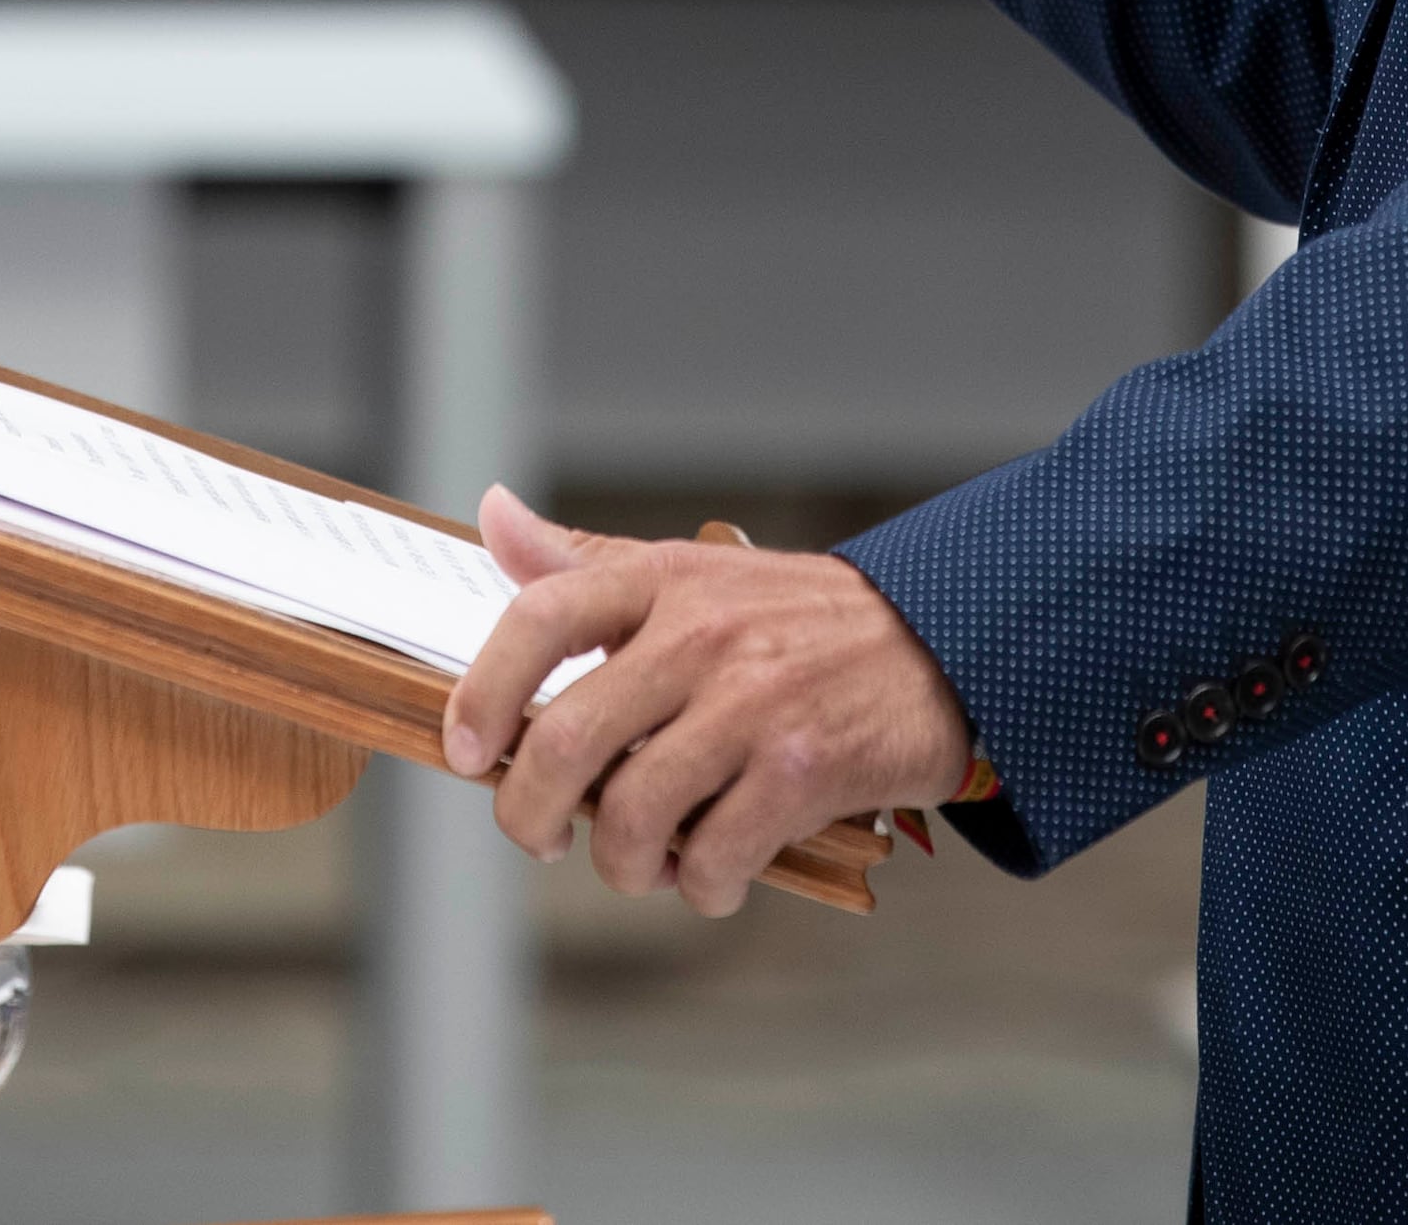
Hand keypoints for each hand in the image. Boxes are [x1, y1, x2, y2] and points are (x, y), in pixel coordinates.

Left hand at [441, 487, 977, 917]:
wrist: (941, 645)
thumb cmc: (800, 621)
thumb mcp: (694, 573)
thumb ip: (589, 561)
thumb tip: (494, 519)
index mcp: (665, 580)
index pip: (542, 617)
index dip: (484, 690)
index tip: (466, 750)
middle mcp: (704, 634)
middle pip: (569, 738)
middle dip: (529, 812)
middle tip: (538, 838)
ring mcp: (755, 704)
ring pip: (634, 815)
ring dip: (621, 864)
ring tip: (642, 862)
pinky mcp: (804, 770)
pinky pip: (713, 858)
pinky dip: (699, 888)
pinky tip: (710, 876)